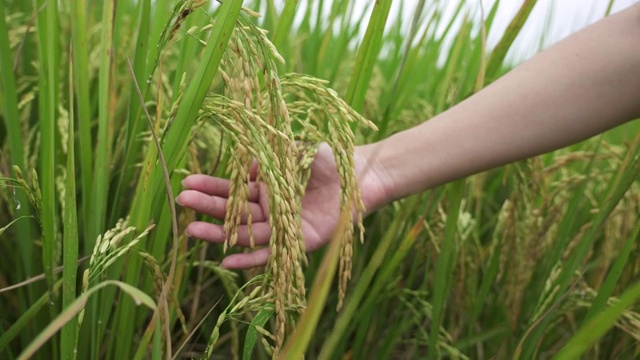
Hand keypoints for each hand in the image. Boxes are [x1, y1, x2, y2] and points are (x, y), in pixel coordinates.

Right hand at [176, 143, 388, 268]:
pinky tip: (226, 261)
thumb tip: (244, 167)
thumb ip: (270, 158)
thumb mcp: (295, 151)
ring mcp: (283, 226)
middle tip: (182, 201)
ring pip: (246, 232)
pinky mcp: (298, 242)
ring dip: (220, 233)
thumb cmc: (328, 158)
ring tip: (192, 230)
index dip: (210, 185)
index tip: (186, 181)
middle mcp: (271, 206)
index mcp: (267, 184)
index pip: (233, 187)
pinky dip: (250, 258)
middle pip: (234, 210)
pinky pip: (271, 252)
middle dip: (207, 206)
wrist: (359, 176)